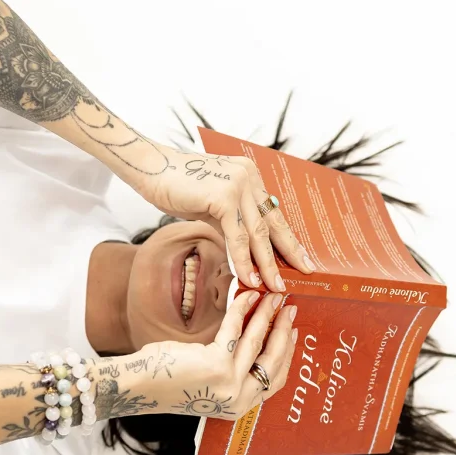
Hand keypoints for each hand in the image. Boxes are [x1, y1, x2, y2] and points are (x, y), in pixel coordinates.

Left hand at [129, 290, 298, 421]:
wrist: (141, 387)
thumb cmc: (170, 382)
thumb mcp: (210, 383)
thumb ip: (233, 372)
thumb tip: (254, 340)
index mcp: (239, 407)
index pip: (274, 380)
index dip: (287, 354)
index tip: (293, 333)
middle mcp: (238, 399)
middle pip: (273, 361)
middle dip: (284, 331)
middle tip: (289, 308)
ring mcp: (229, 384)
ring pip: (257, 342)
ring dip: (267, 315)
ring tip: (272, 297)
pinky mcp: (216, 365)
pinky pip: (235, 330)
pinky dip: (242, 309)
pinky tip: (246, 296)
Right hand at [134, 144, 314, 291]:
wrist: (152, 168)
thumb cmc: (178, 186)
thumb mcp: (213, 203)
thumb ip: (232, 221)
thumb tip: (245, 249)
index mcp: (250, 177)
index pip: (273, 214)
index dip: (287, 239)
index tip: (301, 258)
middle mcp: (249, 178)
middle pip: (273, 223)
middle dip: (289, 252)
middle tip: (303, 273)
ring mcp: (238, 186)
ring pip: (257, 233)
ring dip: (266, 264)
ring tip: (274, 286)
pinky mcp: (223, 197)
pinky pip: (236, 237)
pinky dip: (242, 260)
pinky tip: (248, 277)